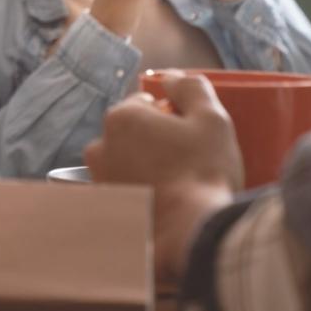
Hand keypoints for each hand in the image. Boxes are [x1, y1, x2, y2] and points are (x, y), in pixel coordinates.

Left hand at [85, 72, 242, 282]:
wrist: (189, 232)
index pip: (146, 105)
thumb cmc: (203, 172)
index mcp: (121, 118)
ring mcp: (98, 179)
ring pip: (126, 162)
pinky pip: (123, 190)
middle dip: (155, 142)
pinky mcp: (104, 208)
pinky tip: (162, 204)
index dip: (171, 116)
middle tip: (186, 161)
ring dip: (145, 168)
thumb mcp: (211, 119)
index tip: (189, 136)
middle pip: (132, 134)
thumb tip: (172, 77)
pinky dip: (139, 193)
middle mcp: (99, 146)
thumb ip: (191, 88)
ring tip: (175, 186)